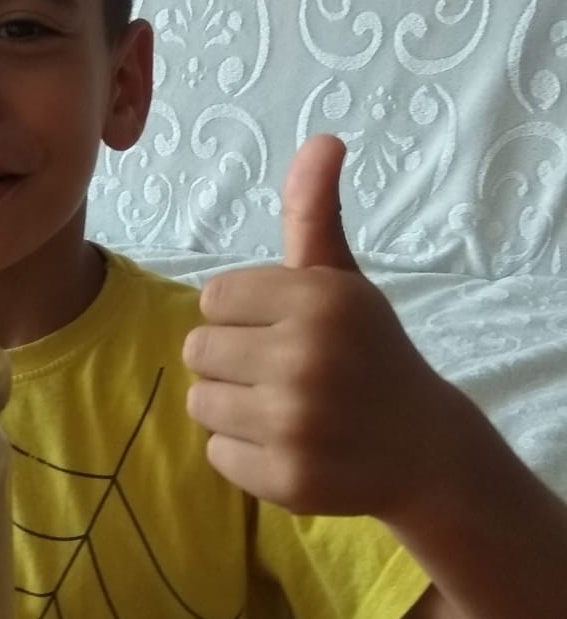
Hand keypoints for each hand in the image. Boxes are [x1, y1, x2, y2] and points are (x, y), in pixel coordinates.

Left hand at [181, 134, 449, 518]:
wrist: (421, 447)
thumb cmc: (366, 351)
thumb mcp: (342, 279)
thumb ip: (314, 212)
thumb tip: (321, 139)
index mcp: (317, 299)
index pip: (212, 298)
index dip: (241, 314)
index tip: (280, 328)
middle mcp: (306, 359)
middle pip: (197, 350)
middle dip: (231, 359)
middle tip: (281, 371)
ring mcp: (295, 424)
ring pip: (199, 402)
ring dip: (231, 406)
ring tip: (282, 407)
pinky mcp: (286, 479)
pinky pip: (216, 453)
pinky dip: (243, 452)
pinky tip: (289, 444)